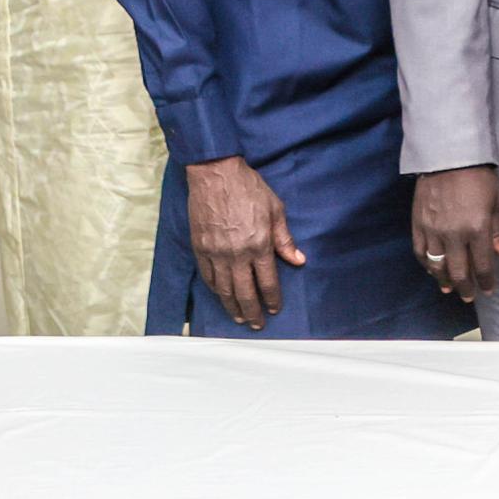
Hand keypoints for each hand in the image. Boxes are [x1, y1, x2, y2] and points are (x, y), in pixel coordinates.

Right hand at [183, 156, 300, 329]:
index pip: (268, 282)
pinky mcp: (200, 248)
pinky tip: (221, 296)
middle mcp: (237, 254)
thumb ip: (285, 239)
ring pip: (224, 289)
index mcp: (259, 245)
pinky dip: (215, 290)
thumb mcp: (275, 210)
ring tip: (239, 317)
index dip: (272, 298)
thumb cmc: (249, 188)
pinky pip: (208, 276)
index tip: (274, 309)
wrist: (216, 174)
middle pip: (245, 292)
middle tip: (256, 325)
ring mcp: (216, 253)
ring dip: (232, 306)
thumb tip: (298, 260)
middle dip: (252, 311)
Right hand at [413, 165, 498, 301]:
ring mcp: (433, 230)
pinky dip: (427, 265)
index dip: (486, 282)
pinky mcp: (418, 224)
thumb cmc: (479, 176)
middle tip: (469, 295)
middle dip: (466, 287)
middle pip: (459, 272)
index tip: (488, 289)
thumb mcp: (497, 201)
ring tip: (450, 288)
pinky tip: (433, 271)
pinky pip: (420, 252)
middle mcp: (454, 234)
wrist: (448, 155)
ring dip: (444, 281)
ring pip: (437, 266)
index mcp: (477, 229)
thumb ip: (497, 231)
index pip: (483, 266)